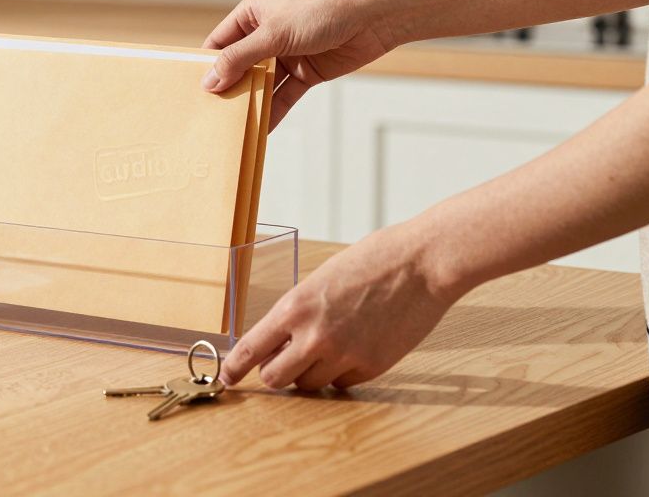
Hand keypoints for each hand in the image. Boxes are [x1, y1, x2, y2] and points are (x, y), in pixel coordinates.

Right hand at [201, 0, 401, 128]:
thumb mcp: (273, 34)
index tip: (193, 91)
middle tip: (209, 114)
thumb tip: (210, 81)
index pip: (220, 43)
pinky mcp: (305, 73)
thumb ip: (240, 59)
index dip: (207, 65)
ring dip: (250, 103)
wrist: (372, 18)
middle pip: (238, 66)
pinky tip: (260, 130)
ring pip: (260, 84)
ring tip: (231, 126)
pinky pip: (283, 96)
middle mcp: (266, 34)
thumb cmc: (321, 11)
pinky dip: (272, 111)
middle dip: (227, 88)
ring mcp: (286, 55)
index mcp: (252, 14)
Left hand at [218, 223, 467, 390]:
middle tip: (286, 359)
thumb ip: (296, 314)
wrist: (421, 264)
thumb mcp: (319, 282)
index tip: (227, 379)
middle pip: (275, 378)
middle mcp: (314, 337)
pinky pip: (341, 383)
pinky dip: (342, 372)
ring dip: (311, 372)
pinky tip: (357, 344)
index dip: (234, 369)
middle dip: (277, 372)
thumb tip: (277, 344)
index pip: (251, 349)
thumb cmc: (370, 262)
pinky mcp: (371, 367)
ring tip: (330, 343)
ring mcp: (344, 355)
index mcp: (294, 308)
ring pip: (309, 385)